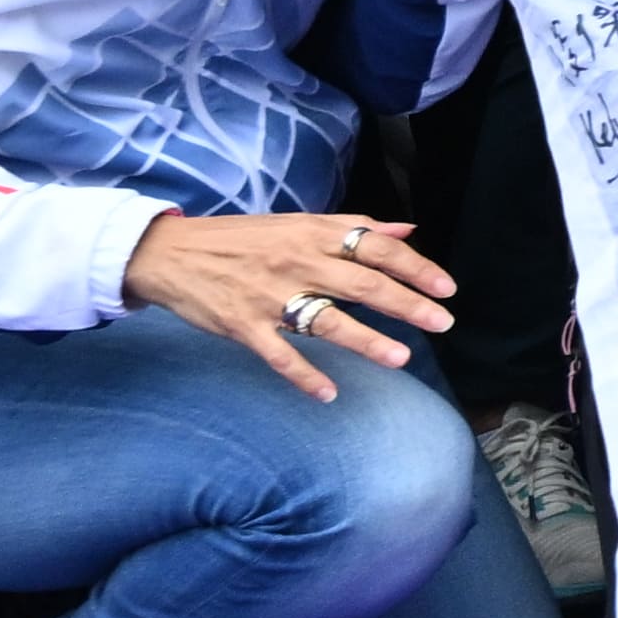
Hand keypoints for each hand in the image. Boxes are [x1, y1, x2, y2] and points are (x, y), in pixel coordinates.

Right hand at [117, 204, 460, 402]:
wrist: (171, 253)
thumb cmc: (241, 239)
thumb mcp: (297, 223)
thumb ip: (352, 228)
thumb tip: (407, 229)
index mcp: (313, 234)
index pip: (376, 247)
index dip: (414, 266)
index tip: (447, 287)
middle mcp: (296, 262)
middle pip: (362, 284)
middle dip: (407, 304)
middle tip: (443, 323)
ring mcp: (269, 296)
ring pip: (326, 321)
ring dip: (366, 341)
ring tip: (401, 358)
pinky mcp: (242, 326)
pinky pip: (279, 355)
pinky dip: (304, 376)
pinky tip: (329, 394)